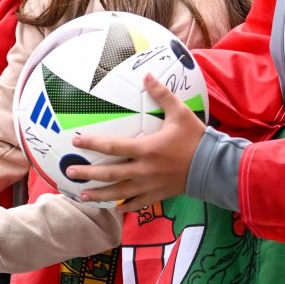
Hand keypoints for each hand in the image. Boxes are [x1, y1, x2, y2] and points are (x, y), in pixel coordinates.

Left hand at [63, 74, 205, 210]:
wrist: (215, 168)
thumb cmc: (196, 139)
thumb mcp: (180, 113)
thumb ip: (162, 94)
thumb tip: (147, 75)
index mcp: (147, 149)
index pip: (113, 147)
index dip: (93, 144)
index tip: (76, 142)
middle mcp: (144, 170)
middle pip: (110, 174)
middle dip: (88, 174)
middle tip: (69, 172)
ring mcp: (150, 185)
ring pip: (119, 192)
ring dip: (99, 194)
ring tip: (81, 195)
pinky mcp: (158, 195)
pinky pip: (137, 203)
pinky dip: (124, 206)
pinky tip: (114, 208)